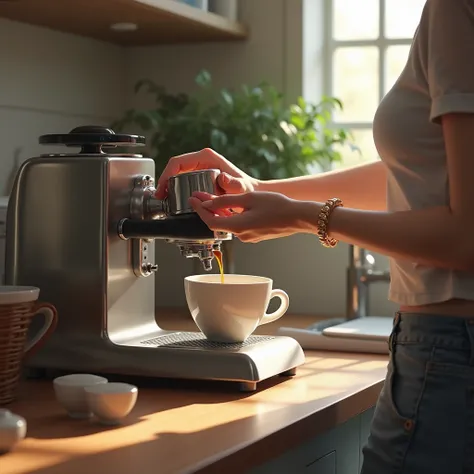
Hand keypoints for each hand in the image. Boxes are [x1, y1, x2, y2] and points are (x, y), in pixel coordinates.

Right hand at [156, 148, 258, 198]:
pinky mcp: (200, 173)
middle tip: (161, 197)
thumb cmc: (246, 190)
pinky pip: (182, 178)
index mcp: (207, 158)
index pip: (178, 162)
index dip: (166, 175)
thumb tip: (223, 178)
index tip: (162, 189)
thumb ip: (235, 185)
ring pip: (177, 173)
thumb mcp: (241, 188)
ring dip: (168, 185)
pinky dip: (175, 187)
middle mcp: (202, 159)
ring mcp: (200, 166)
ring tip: (164, 199)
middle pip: (175, 167)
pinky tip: (173, 197)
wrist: (251, 193)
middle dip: (165, 181)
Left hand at [189, 191, 314, 242]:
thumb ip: (226, 201)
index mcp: (237, 227)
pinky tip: (231, 207)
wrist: (299, 217)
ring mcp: (249, 237)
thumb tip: (208, 202)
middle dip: (207, 210)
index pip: (209, 221)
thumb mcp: (249, 198)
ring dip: (219, 212)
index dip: (198, 210)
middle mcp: (241, 236)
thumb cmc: (278, 207)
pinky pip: (238, 226)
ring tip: (213, 198)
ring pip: (228, 224)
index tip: (192, 199)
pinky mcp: (255, 235)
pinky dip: (231, 216)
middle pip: (217, 223)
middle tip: (200, 196)